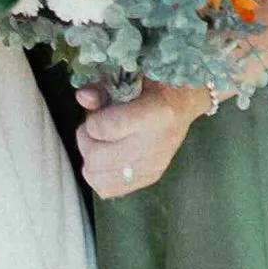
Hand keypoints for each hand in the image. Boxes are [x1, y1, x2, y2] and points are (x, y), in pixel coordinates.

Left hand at [75, 80, 214, 200]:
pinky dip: (99, 176)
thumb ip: (103, 88)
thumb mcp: (131, 78)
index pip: (106, 129)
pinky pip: (110, 189)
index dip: (91, 123)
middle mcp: (158, 142)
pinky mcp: (151, 177)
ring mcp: (155, 164)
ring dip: (90, 162)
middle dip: (86, 142)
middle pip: (98, 158)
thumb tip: (83, 98)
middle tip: (91, 131)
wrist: (184, 102)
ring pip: (99, 178)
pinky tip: (106, 160)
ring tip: (99, 145)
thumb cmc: (154, 86)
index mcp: (157, 112)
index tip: (96, 115)